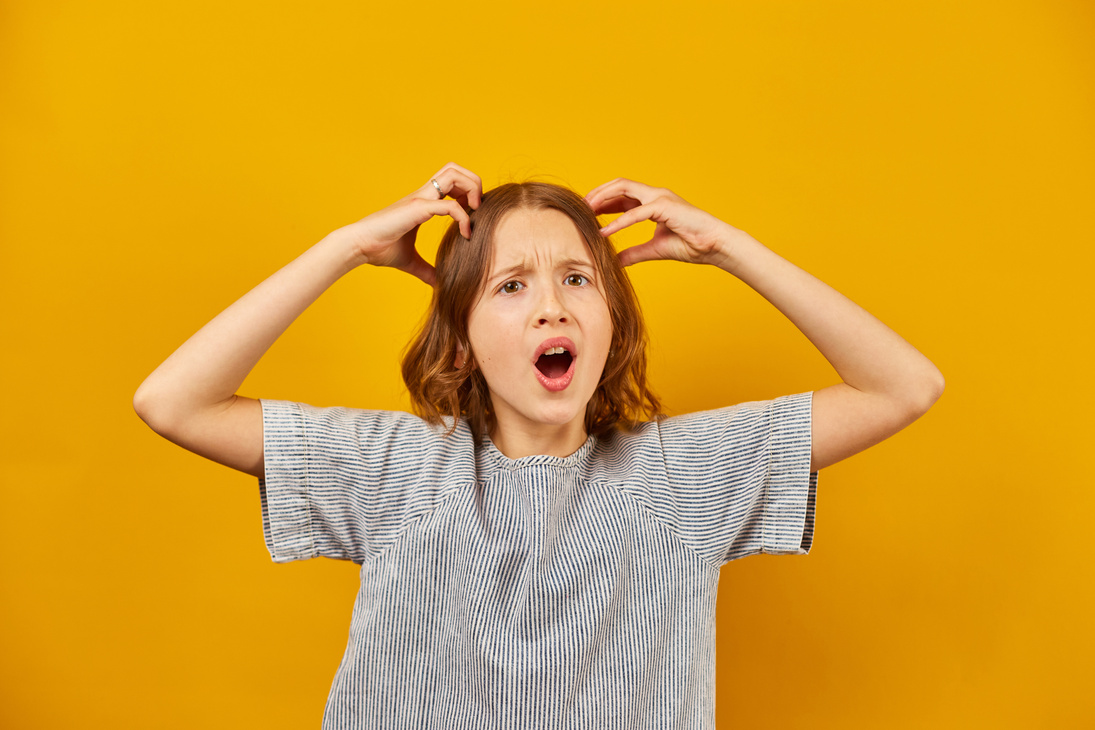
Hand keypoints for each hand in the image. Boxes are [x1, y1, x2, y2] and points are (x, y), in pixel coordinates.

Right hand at [330, 161, 483, 285]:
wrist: (359, 246)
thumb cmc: (379, 249)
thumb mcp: (410, 262)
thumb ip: (426, 271)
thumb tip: (439, 285)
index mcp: (422, 202)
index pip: (450, 181)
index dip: (466, 192)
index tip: (473, 215)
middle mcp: (422, 195)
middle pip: (454, 168)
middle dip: (473, 182)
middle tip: (478, 207)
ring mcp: (420, 199)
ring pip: (453, 174)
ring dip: (471, 189)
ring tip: (475, 211)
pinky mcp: (418, 208)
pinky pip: (450, 206)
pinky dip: (463, 217)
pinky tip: (465, 234)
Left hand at [584, 178, 749, 268]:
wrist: (715, 246)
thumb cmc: (691, 245)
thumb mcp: (654, 250)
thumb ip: (634, 253)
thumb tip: (615, 261)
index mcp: (653, 203)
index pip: (622, 195)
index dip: (603, 201)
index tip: (586, 213)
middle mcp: (655, 195)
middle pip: (619, 186)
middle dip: (598, 194)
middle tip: (580, 208)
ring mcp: (660, 198)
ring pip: (624, 188)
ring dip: (603, 198)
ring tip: (587, 212)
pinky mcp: (665, 207)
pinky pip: (636, 213)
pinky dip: (618, 222)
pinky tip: (605, 232)